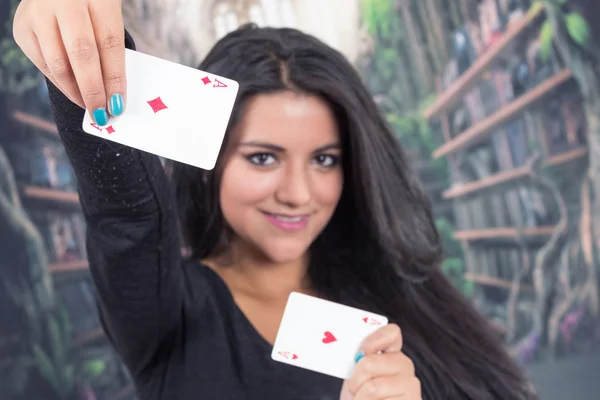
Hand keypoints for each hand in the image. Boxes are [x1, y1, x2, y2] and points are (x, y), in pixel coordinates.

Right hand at [12, 0, 126, 125]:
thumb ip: (110, 45)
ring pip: (58, 63)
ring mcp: (38, 13)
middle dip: (94, 90)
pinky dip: (60, 83)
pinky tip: (74, 92)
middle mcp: (63, 1)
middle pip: (82, 53)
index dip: (115, 78)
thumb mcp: (107, 14)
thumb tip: (115, 92)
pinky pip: (43, 64)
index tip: (118, 105)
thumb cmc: (91, 4)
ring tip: (90, 106)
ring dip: (76, 92)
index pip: (109, 42)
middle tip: (102, 114)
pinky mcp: (22, 26)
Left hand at [339, 324, 420, 399]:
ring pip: (372, 388)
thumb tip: (355, 356)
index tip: (360, 353)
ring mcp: (411, 385)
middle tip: (355, 390)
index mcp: (392, 353)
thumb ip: (358, 362)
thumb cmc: (361, 397)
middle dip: (354, 380)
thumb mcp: (357, 376)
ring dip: (359, 398)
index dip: (373, 339)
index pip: (391, 333)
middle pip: (369, 363)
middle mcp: (405, 366)